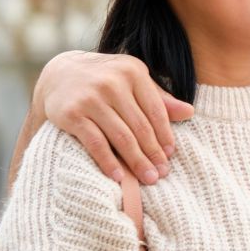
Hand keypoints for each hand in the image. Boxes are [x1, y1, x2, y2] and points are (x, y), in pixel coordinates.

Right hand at [34, 51, 192, 183]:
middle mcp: (113, 82)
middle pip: (140, 126)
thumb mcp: (132, 81)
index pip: (156, 110)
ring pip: (121, 136)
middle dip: (153, 153)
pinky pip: (95, 143)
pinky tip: (119, 176)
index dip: (165, 135)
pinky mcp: (71, 114)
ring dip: (136, 161)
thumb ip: (159, 98)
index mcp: (133, 72)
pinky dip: (109, 162)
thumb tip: (190, 112)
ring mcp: (90, 98)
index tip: (170, 156)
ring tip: (147, 178)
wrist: (59, 75)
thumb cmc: (106, 81)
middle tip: (162, 174)